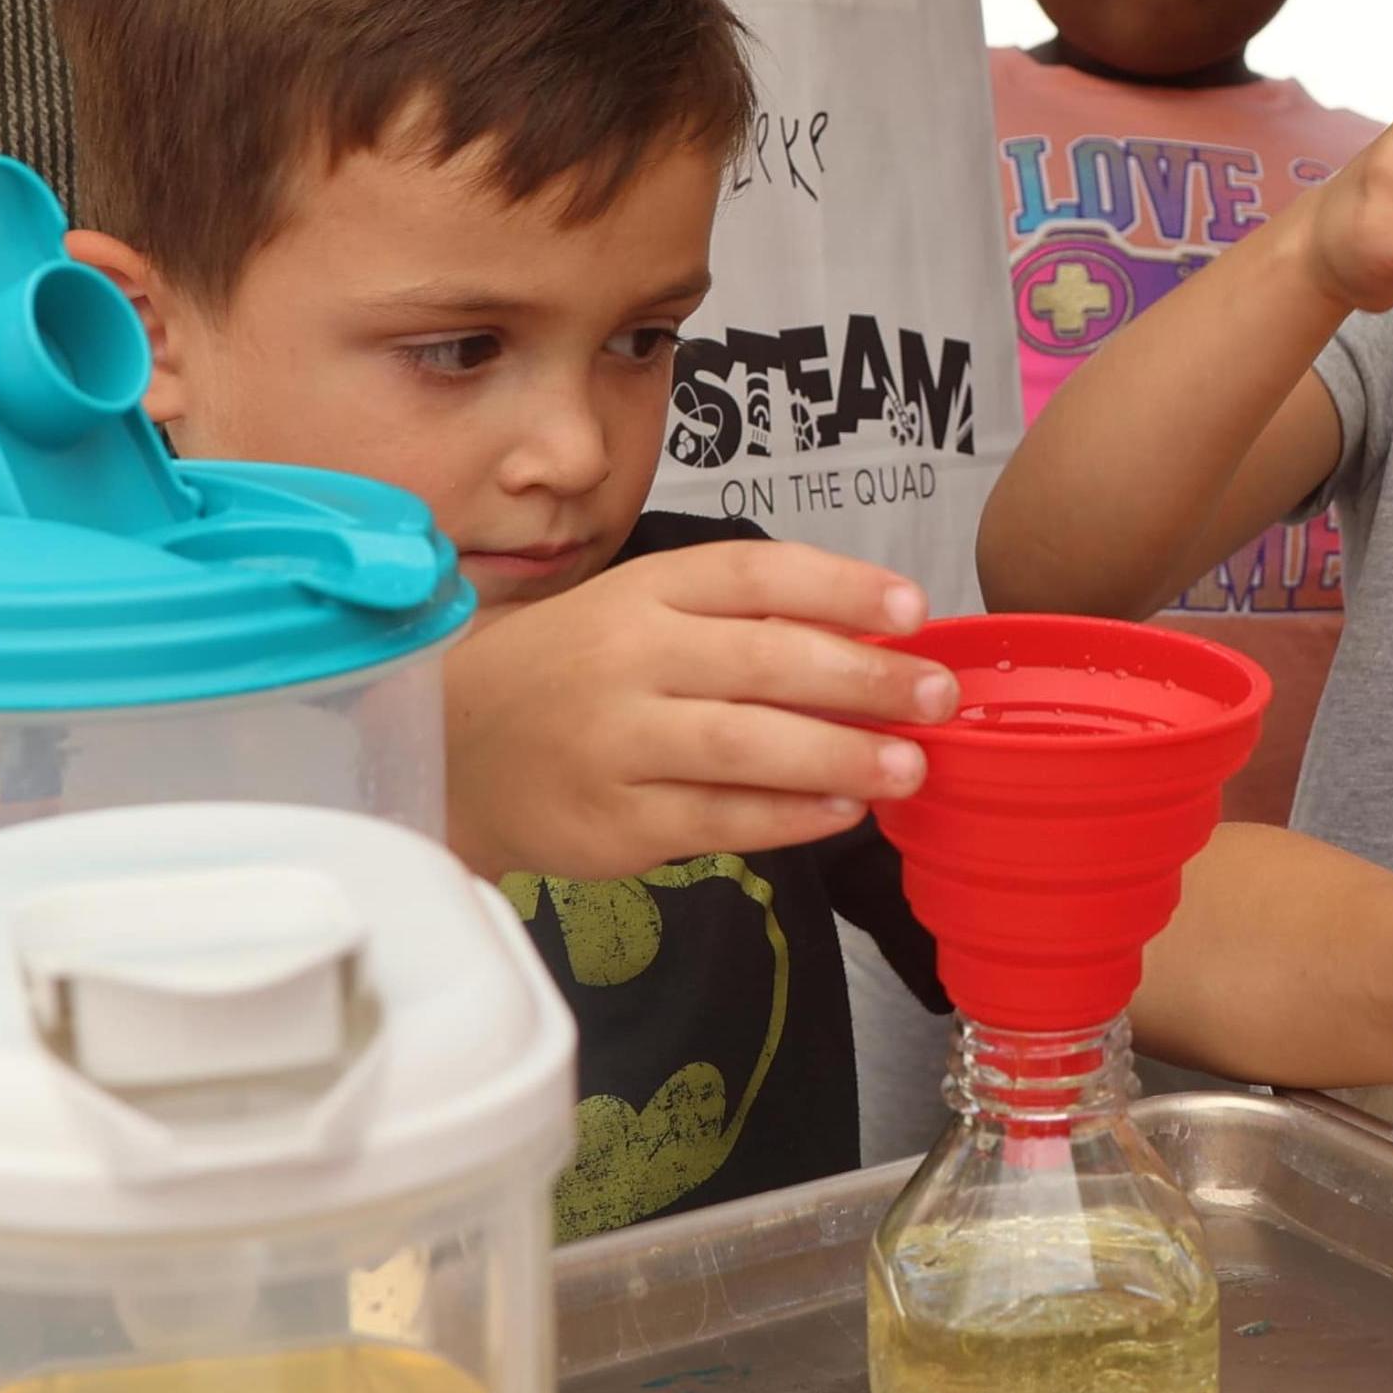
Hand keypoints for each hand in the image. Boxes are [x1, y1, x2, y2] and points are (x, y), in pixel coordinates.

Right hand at [442, 539, 956, 879]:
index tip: (914, 609)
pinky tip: (843, 812)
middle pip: (767, 662)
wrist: (452, 749)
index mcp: (645, 591)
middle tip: (939, 697)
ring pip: (747, 747)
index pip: (755, 572)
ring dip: (842, 756)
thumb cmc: (575, 674)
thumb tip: (874, 644)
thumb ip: (740, 624)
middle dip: (868, 680)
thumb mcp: (640, 615)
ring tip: (911, 767)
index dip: (841, 587)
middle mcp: (630, 658)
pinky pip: (718, 817)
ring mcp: (618, 742)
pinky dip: (789, 817)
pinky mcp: (614, 820)